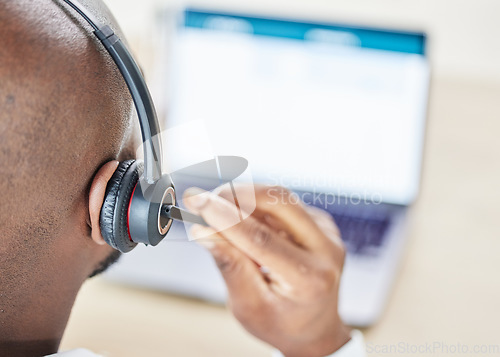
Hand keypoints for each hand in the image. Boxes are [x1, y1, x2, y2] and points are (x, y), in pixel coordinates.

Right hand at [184, 185, 350, 356]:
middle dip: (237, 195)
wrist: (314, 329)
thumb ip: (229, 265)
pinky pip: (285, 204)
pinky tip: (245, 224)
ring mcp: (328, 233)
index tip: (195, 202)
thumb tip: (202, 230)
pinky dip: (258, 207)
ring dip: (245, 199)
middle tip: (204, 200)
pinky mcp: (323, 223)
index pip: (260, 238)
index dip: (224, 217)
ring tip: (218, 213)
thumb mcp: (248, 306)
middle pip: (279, 203)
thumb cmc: (278, 322)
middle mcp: (326, 250)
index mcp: (308, 279)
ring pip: (281, 198)